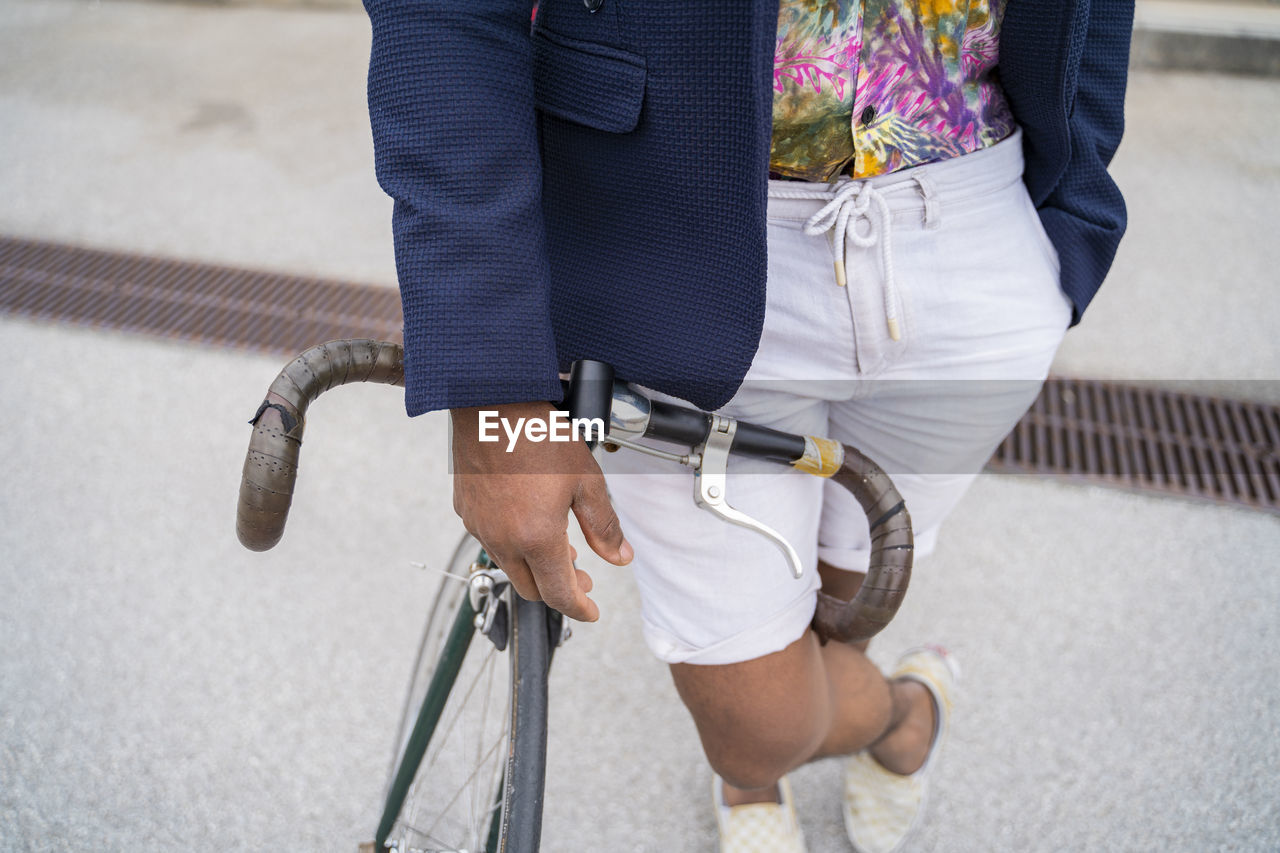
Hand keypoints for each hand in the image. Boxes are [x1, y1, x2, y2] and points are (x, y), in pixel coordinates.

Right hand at [450, 402, 632, 621]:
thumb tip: (620, 557)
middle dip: (558, 590)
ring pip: (509, 565)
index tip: (591, 611)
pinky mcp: (465, 510)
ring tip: (558, 548)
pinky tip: (528, 523)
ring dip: (534, 566)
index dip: (579, 608)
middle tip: (581, 578)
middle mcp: (502, 540)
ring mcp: (479, 526)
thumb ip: (604, 526)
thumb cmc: (539, 434)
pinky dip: (513, 544)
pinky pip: (490, 540)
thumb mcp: (586, 481)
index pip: (558, 594)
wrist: (491, 402)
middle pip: (531, 588)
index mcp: (536, 538)